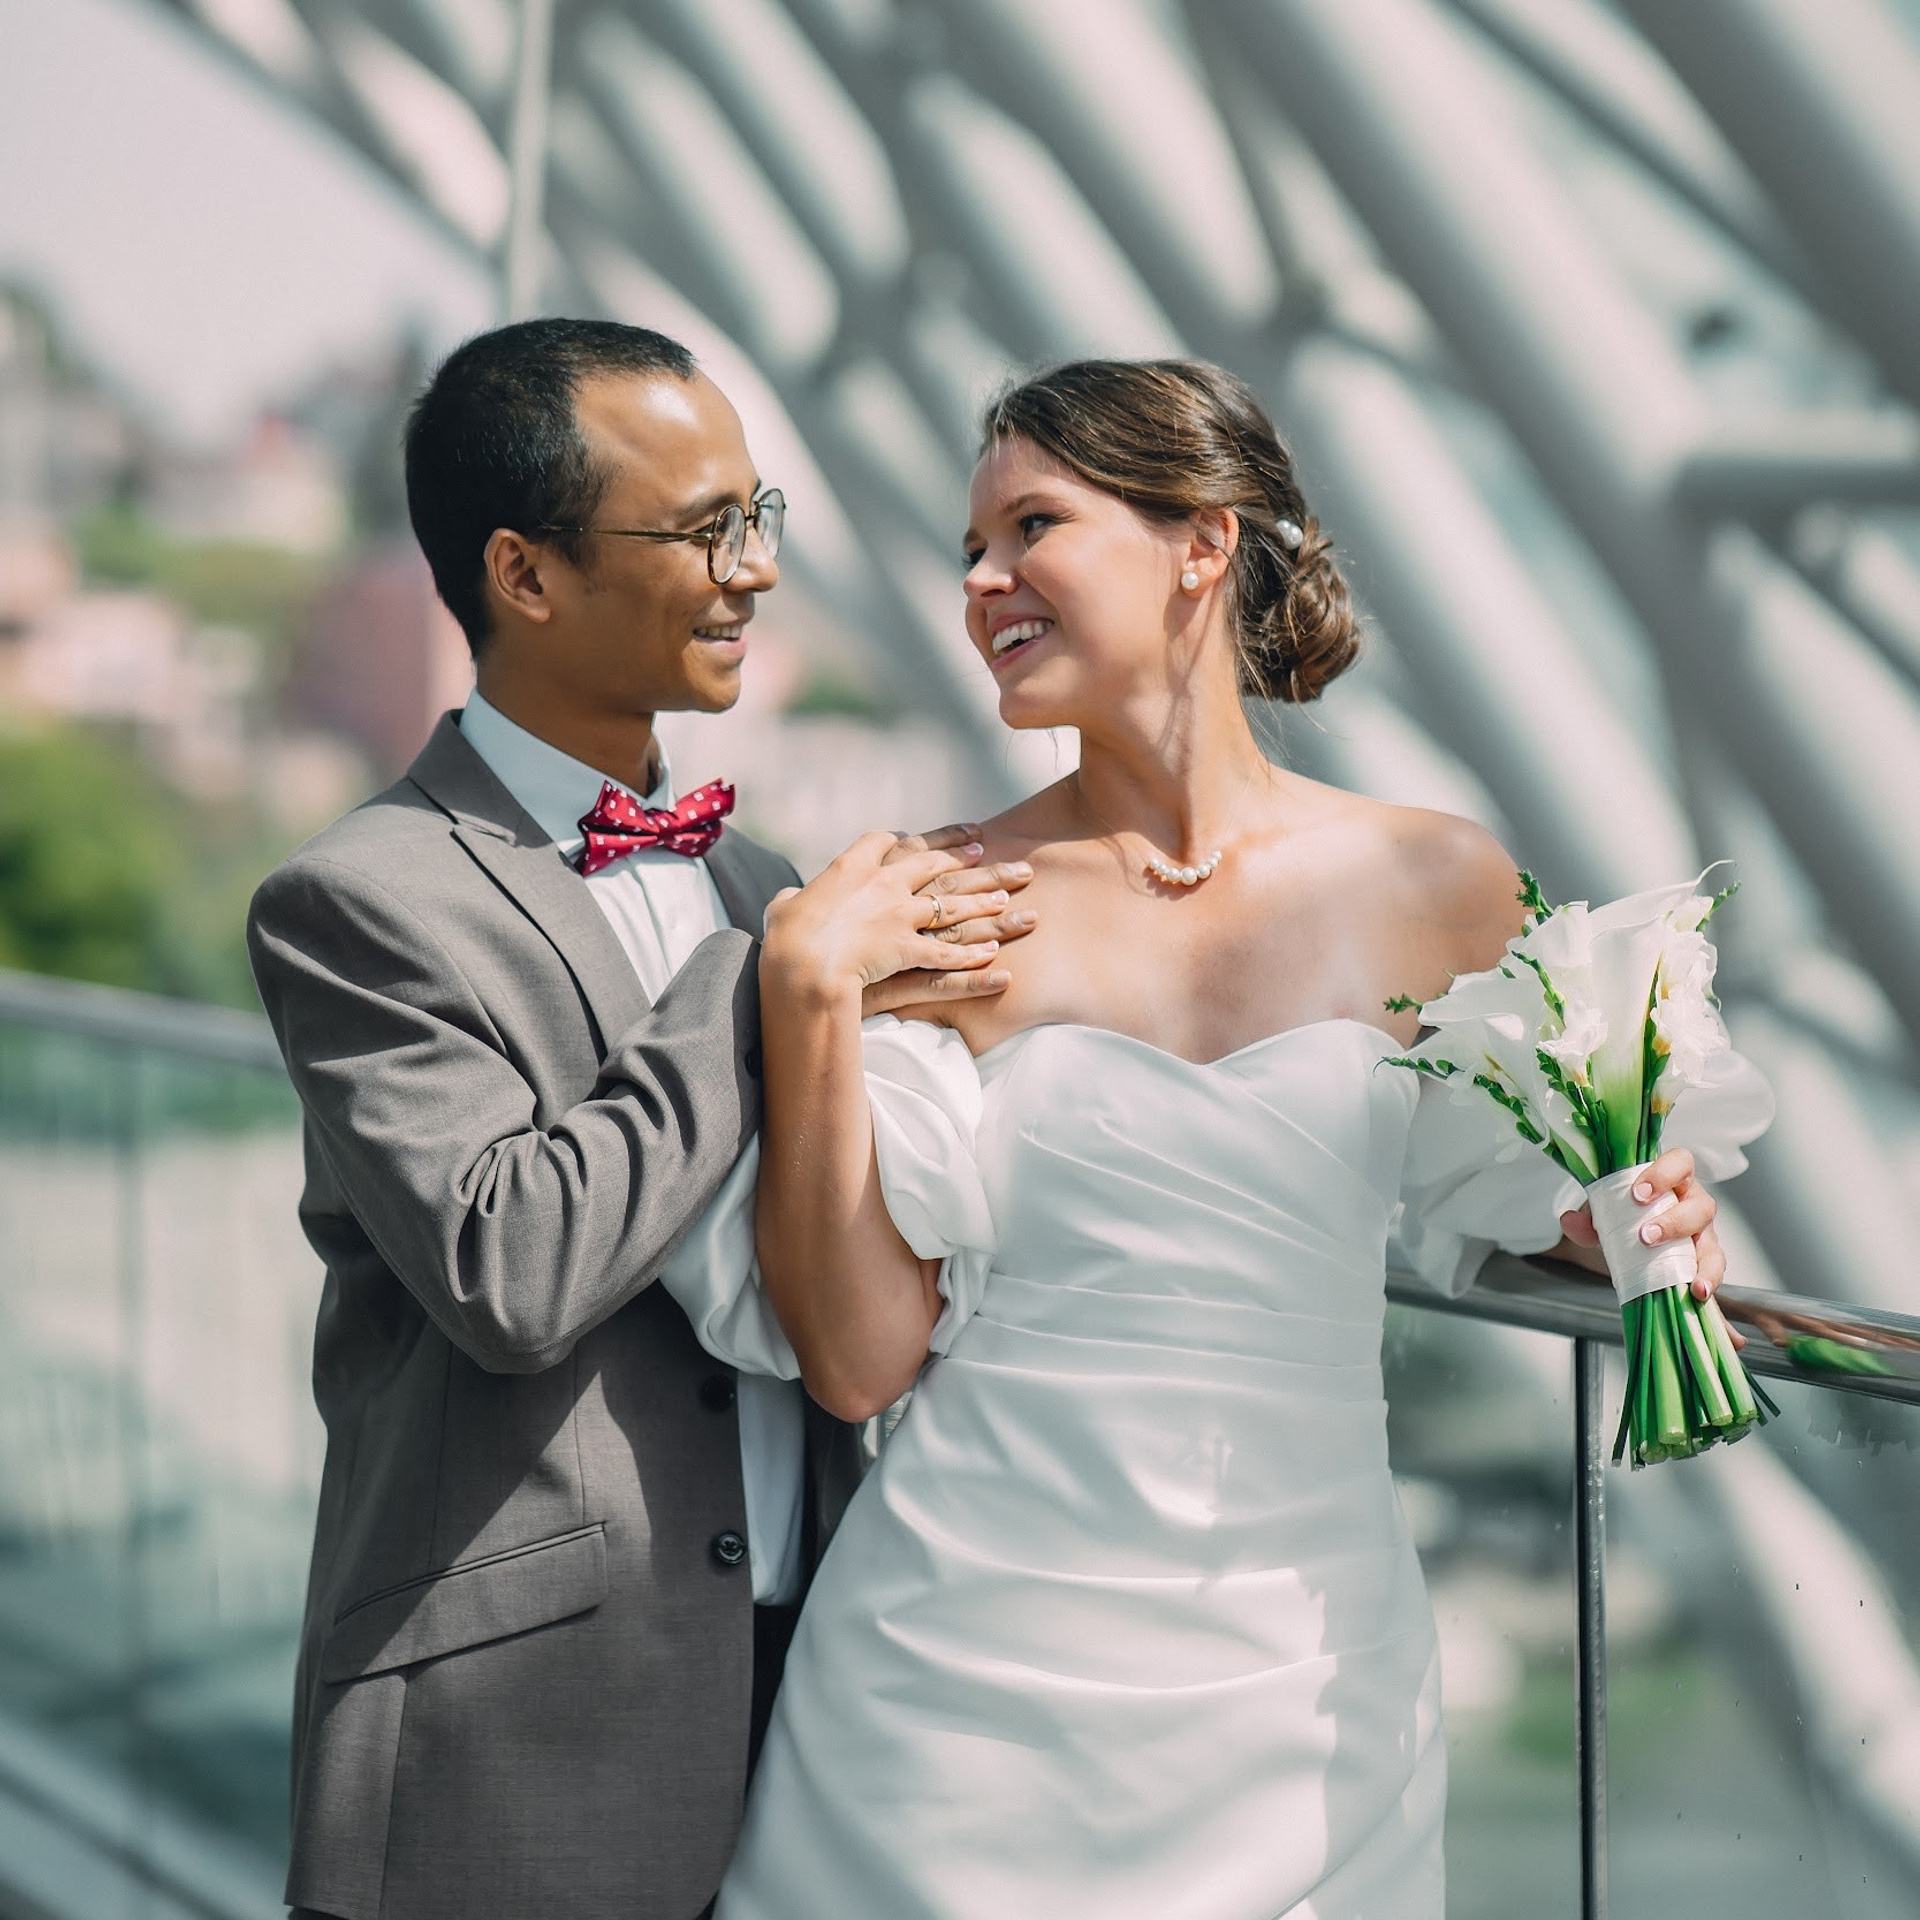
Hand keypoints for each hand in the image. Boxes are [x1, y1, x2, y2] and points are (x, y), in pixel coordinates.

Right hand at [761, 829, 1027, 1009]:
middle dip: (969, 862)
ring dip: (984, 904)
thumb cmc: (783, 935)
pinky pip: (949, 956)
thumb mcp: (783, 908)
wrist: (798, 961)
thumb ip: (792, 899)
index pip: (897, 843)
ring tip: (1010, 901)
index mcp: (854, 866)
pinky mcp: (908, 951)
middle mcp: (885, 885)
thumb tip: (787, 899)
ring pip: (954, 908)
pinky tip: (995, 958)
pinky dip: (972, 958)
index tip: (952, 833)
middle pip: (937, 867)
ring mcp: (900, 917)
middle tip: (993, 856)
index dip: (929, 838)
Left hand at [1557, 1146, 1741, 1344]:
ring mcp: (1703, 1238)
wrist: (1631, 1242)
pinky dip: (1717, 1304)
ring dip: (1706, 1269)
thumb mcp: (1603, 1219)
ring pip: (1715, 1248)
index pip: (1680, 1163)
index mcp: (1672, 1182)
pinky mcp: (1703, 1268)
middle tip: (1647, 1237)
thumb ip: (1585, 1221)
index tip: (1639, 1193)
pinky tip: (1719, 1323)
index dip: (1664, 1174)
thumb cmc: (1626, 1219)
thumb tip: (1568, 1221)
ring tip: (1695, 1288)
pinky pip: (1714, 1283)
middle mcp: (1693, 1207)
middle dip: (1676, 1223)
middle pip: (1701, 1208)